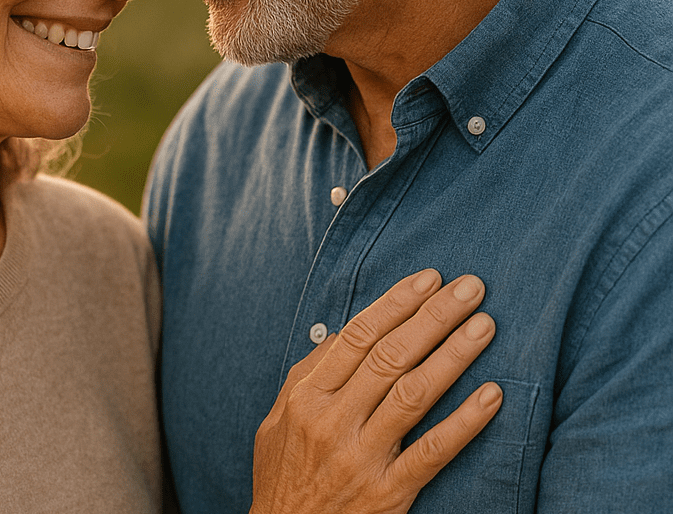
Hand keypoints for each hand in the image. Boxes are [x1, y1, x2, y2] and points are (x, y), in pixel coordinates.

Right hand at [250, 269, 501, 513]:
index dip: (396, 303)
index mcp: (306, 396)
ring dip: (454, 355)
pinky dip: (465, 421)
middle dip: (434, 315)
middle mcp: (333, 421)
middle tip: (470, 287)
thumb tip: (342, 334)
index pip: (357, 336)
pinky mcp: (388, 495)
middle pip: (391, 355)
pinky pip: (433, 452)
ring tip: (484, 325)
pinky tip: (492, 395)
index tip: (428, 278)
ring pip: (414, 393)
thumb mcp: (278, 420)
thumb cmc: (283, 478)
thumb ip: (309, 376)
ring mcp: (362, 458)